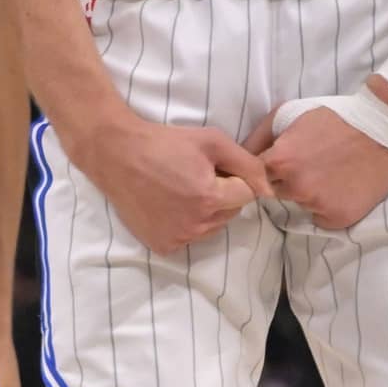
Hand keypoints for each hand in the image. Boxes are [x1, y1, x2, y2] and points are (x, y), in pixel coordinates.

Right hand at [78, 115, 271, 254]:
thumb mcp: (211, 141)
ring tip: (181, 188)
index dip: (232, 178)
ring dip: (205, 211)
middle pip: (229, 213)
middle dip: (221, 196)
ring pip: (211, 227)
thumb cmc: (165, 143)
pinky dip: (184, 223)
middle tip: (195, 175)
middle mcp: (197, 225)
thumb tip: (270, 188)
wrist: (117, 155)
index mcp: (211, 198)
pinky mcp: (163, 245)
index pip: (245, 195)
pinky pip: (188, 237)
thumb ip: (247, 164)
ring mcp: (178, 238)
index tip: (212, 167)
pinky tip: (168, 204)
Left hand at [244, 108, 387, 230]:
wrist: (382, 130)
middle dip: (286, 181)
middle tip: (309, 165)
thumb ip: (258, 137)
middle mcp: (295, 187)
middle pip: (276, 192)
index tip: (277, 165)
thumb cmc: (333, 118)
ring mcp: (317, 205)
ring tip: (329, 171)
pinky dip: (327, 206)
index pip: (254, 178)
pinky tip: (340, 187)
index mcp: (279, 162)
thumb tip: (237, 157)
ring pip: (300, 204)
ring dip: (308, 192)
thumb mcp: (288, 114)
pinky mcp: (338, 218)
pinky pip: (321, 218)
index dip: (265, 171)